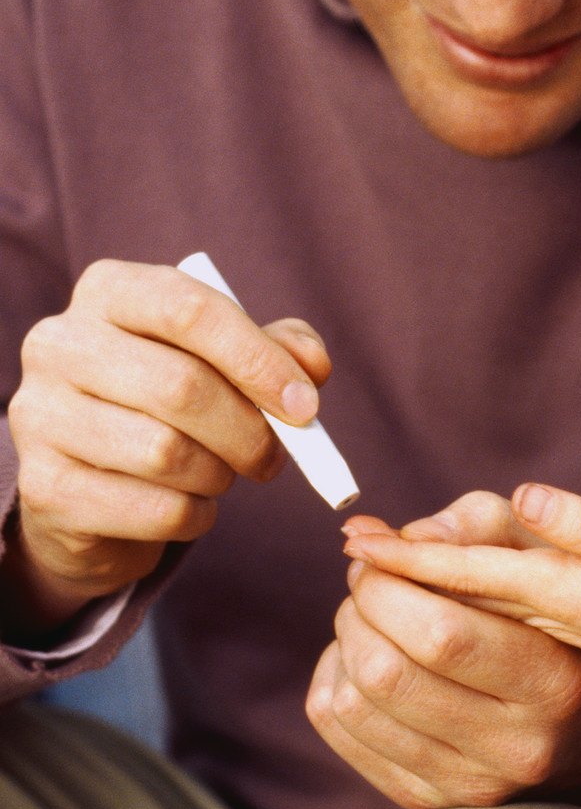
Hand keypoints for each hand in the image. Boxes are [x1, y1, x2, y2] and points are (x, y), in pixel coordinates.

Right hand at [3, 259, 329, 637]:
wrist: (88, 486)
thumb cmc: (167, 407)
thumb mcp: (224, 363)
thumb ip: (275, 350)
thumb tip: (312, 365)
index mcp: (107, 292)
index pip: (189, 309)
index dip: (258, 359)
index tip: (305, 405)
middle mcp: (59, 344)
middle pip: (182, 387)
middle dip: (250, 432)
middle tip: (275, 457)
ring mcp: (40, 415)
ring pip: (166, 453)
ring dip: (218, 475)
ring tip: (219, 475)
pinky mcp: (44, 487)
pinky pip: (154, 509)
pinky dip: (194, 516)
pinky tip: (187, 506)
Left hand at [305, 489, 580, 808]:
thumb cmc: (555, 625)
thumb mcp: (541, 559)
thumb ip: (472, 526)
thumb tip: (372, 535)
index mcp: (554, 684)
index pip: (442, 634)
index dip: (389, 581)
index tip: (380, 553)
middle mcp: (514, 747)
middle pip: (386, 671)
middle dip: (358, 608)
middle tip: (370, 582)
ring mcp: (466, 784)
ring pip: (352, 702)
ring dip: (343, 641)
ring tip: (372, 619)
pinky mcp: (424, 800)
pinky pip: (338, 728)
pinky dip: (335, 678)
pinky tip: (367, 660)